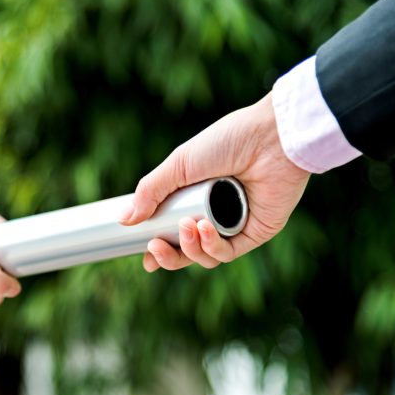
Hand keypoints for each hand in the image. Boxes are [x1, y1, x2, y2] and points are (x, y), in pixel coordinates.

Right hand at [119, 92, 309, 271]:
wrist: (270, 138)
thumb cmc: (226, 142)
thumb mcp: (179, 165)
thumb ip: (150, 191)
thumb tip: (124, 220)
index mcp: (194, 198)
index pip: (172, 232)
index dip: (158, 248)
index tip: (145, 255)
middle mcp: (213, 215)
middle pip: (186, 251)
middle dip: (168, 256)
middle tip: (154, 248)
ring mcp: (235, 225)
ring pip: (205, 256)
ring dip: (190, 249)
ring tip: (187, 227)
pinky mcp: (256, 233)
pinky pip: (228, 253)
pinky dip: (213, 247)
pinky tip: (205, 230)